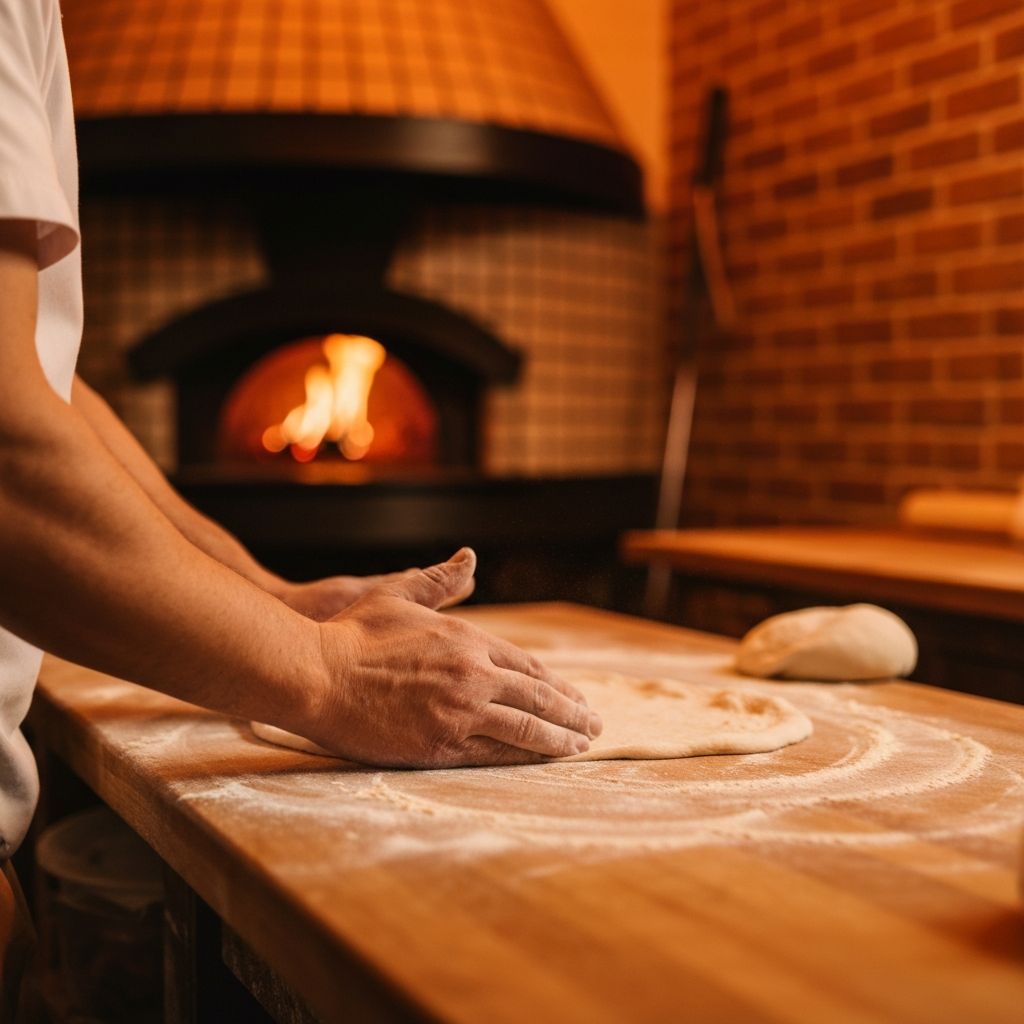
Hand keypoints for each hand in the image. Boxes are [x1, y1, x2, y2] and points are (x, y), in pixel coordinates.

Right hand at [306, 548, 601, 767]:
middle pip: (537, 698)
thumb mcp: (398, 595)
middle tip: (593, 726)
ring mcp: (459, 712)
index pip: (527, 666)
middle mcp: (472, 675)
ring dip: (558, 739)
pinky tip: (538, 762)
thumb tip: (469, 556)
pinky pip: (492, 754)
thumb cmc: (352, 633)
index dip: (555, 685)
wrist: (315, 674)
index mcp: (467, 639)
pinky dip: (521, 758)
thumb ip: (438, 581)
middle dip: (571, 713)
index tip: (574, 696)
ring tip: (579, 746)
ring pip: (524, 729)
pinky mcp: (439, 744)